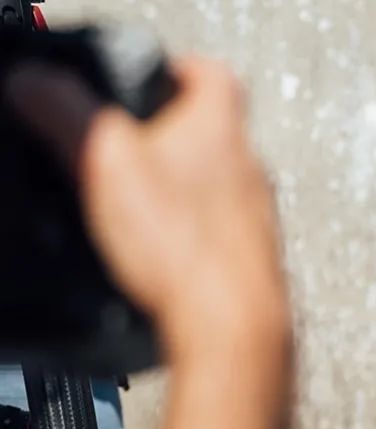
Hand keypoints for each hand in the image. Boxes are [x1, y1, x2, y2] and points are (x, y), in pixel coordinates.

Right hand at [4, 57, 289, 365]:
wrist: (232, 329)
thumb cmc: (184, 249)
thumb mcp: (103, 161)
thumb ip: (64, 113)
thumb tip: (33, 86)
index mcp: (221, 129)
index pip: (210, 75)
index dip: (177, 72)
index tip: (151, 82)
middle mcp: (252, 173)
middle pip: (215, 137)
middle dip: (172, 143)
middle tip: (133, 155)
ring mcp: (260, 224)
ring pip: (221, 193)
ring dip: (185, 197)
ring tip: (144, 214)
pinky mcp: (257, 269)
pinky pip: (223, 243)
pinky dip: (194, 244)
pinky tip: (166, 262)